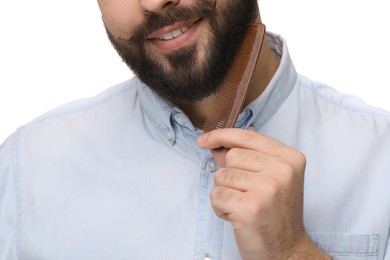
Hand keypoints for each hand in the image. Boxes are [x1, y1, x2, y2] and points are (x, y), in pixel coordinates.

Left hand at [196, 129, 329, 259]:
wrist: (288, 251)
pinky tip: (238, 217)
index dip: (221, 135)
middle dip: (229, 175)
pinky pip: (216, 195)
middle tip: (247, 195)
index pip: (247, 136)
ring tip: (243, 206)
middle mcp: (282, 170)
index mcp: (289, 158)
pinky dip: (220, 208)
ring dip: (225, 193)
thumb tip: (215, 144)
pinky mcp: (250, 207)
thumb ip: (244, 158)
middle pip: (231, 156)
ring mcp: (267, 189)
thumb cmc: (275, 213)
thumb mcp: (270, 179)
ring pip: (221, 176)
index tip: (204, 140)